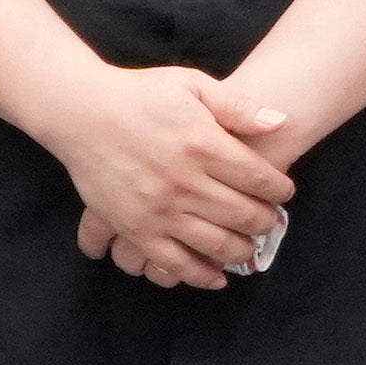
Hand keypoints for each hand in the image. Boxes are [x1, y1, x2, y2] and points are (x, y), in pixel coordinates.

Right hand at [50, 62, 294, 285]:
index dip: (279, 189)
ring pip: (214, 242)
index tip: (285, 192)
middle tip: (273, 222)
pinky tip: (216, 279)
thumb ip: (238, 105)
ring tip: (251, 247)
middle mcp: (184, 181)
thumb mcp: (192, 85)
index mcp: (203, 144)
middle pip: (242, 213)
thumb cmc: (139, 94)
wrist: (80, 112)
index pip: (258, 177)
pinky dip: (198, 275)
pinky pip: (172, 261)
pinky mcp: (134, 227)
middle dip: (266, 222)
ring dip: (241, 250)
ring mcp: (158, 208)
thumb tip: (281, 121)